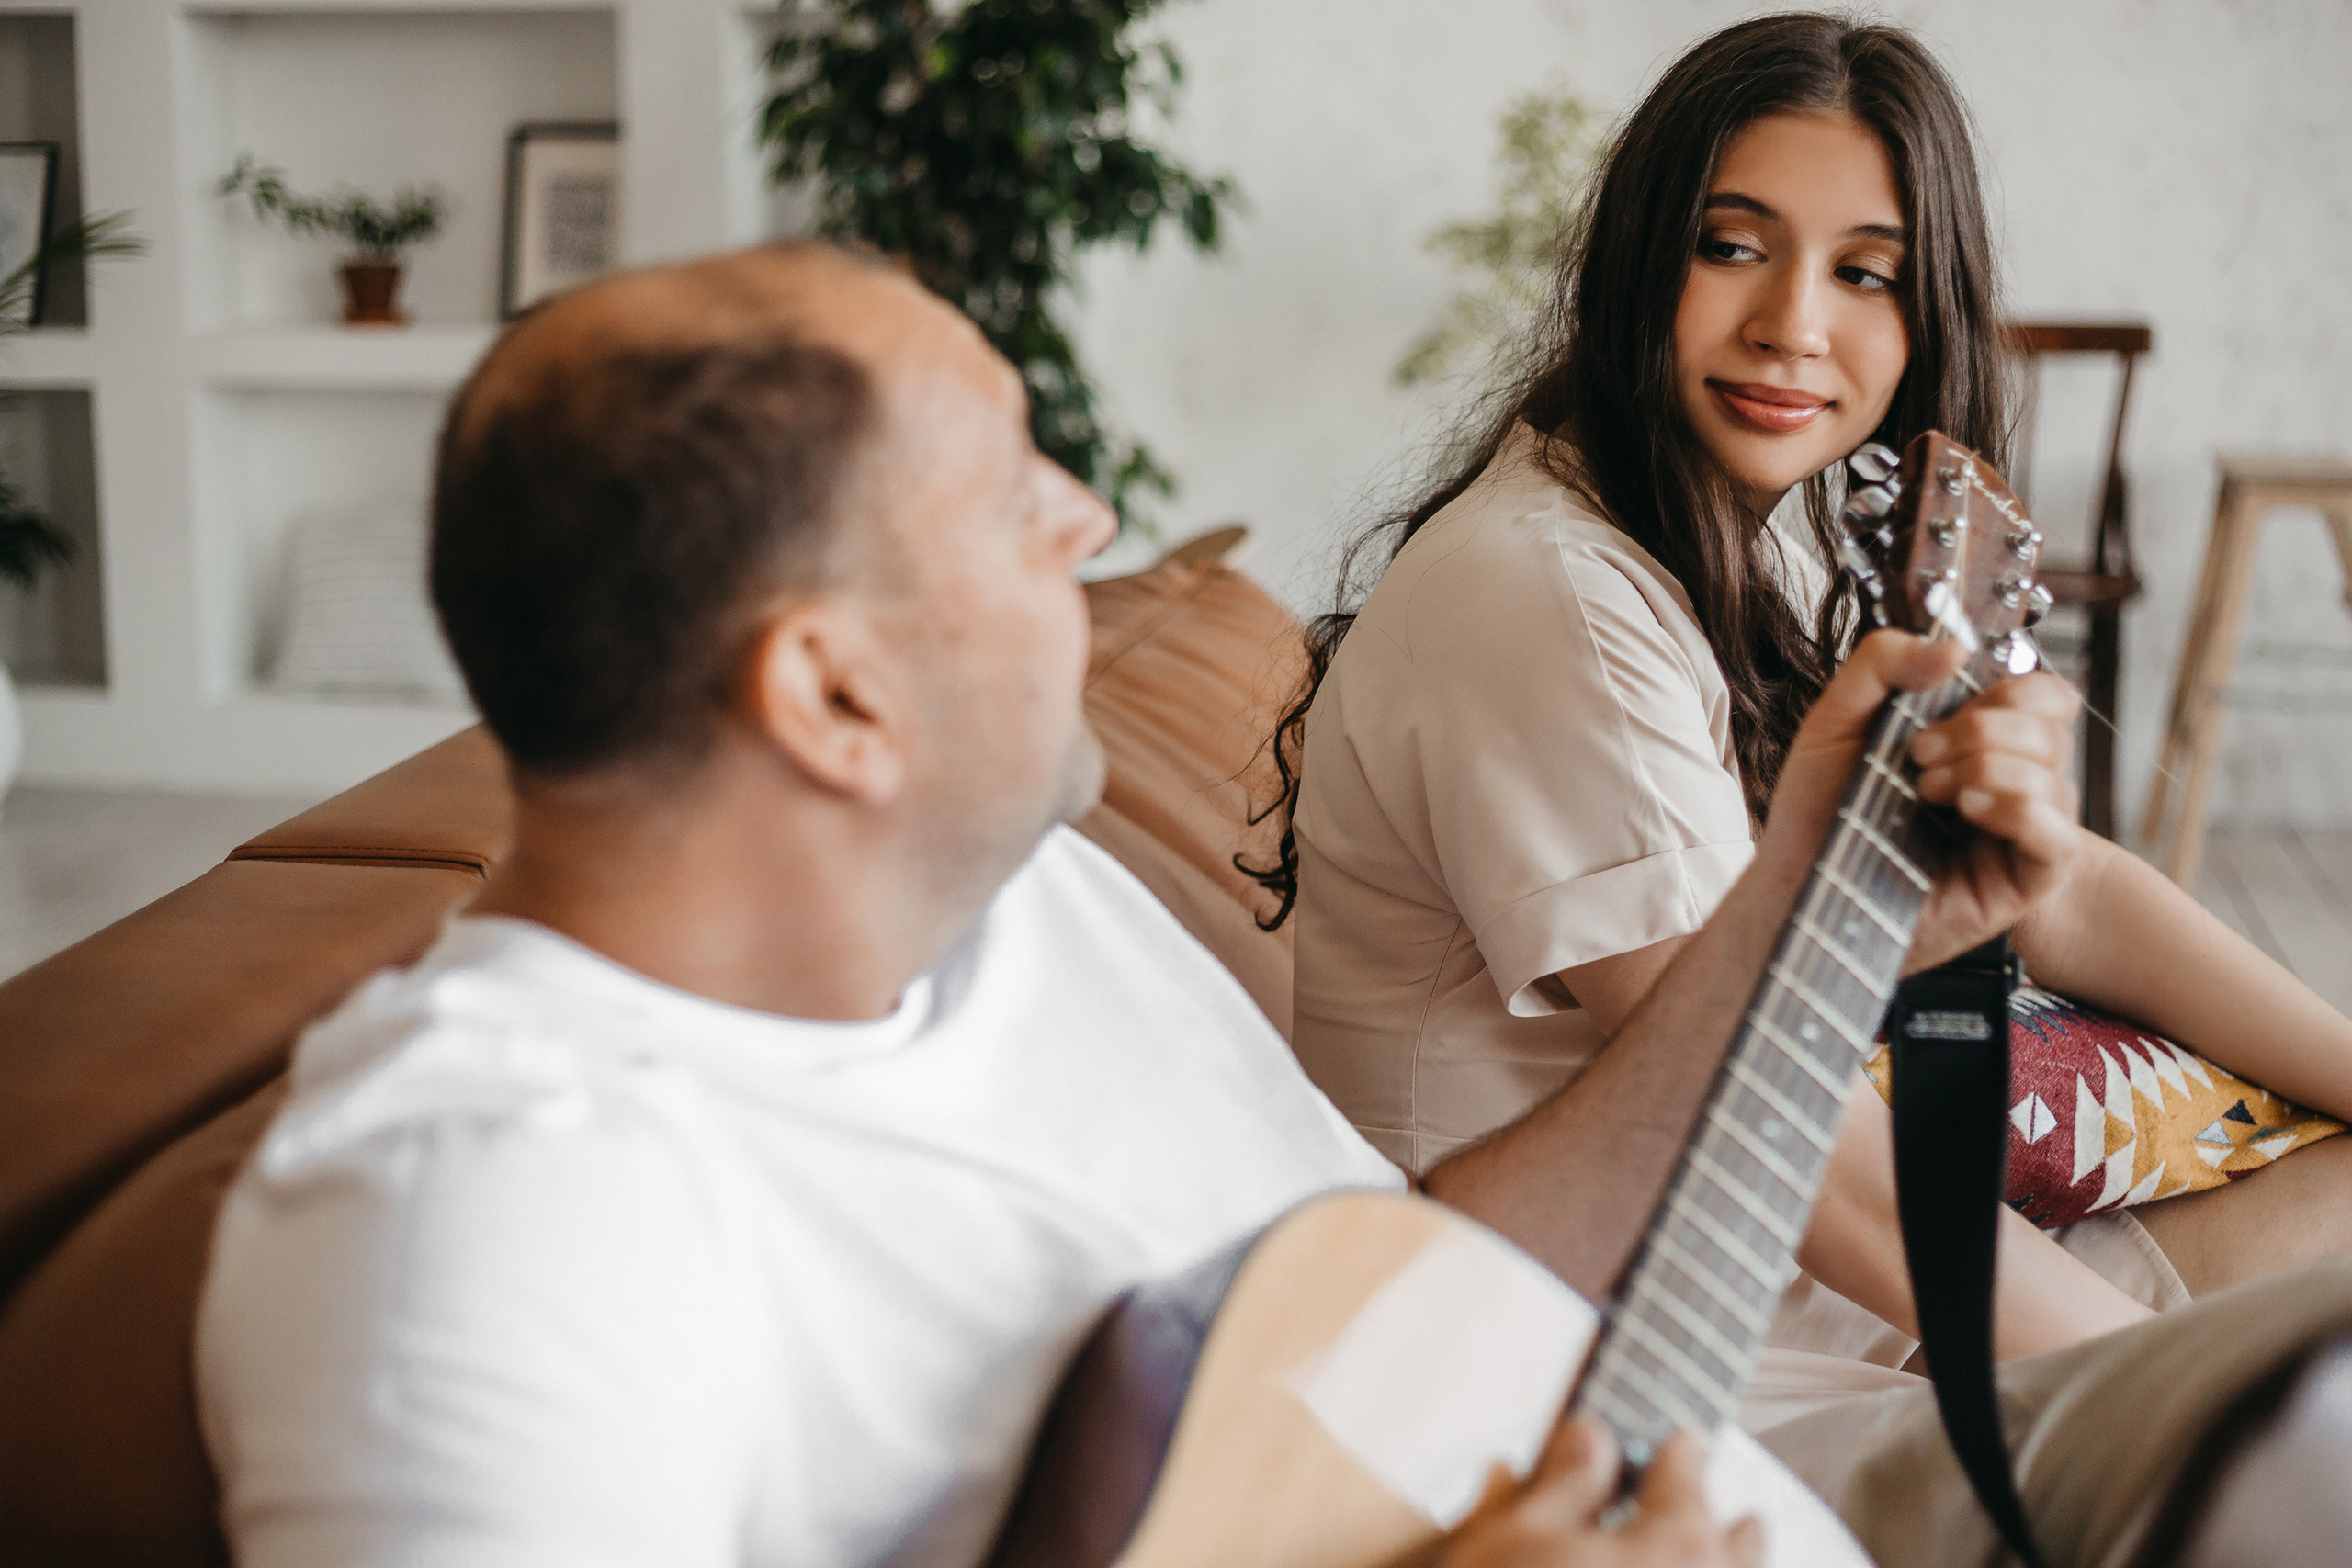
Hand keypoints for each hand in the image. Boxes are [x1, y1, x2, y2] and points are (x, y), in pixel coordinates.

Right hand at [1439, 1420, 1762, 1567]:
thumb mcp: (1517, 1539)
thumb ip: (1566, 1484)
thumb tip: (1593, 1439)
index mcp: (1679, 1547)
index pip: (1685, 1483)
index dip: (1679, 1456)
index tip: (1680, 1442)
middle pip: (1735, 1549)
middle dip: (1728, 1523)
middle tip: (1725, 1507)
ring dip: (1738, 1566)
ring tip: (1739, 1547)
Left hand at [1757, 631, 2085, 973]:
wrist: (1793, 879)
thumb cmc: (1818, 808)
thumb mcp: (1837, 716)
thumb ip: (1883, 662)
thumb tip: (1957, 646)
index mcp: (1981, 741)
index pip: (2043, 696)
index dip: (2008, 688)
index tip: (1942, 706)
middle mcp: (2011, 781)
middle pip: (2053, 727)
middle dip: (1981, 728)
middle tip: (1918, 754)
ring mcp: (2021, 832)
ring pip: (2056, 775)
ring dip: (1985, 766)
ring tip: (1925, 792)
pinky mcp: (2023, 882)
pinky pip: (2060, 836)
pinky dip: (2017, 809)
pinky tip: (1967, 810)